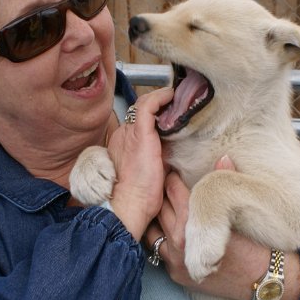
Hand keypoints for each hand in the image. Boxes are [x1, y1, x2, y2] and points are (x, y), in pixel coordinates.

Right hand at [105, 87, 172, 238]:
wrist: (128, 204)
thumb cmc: (138, 197)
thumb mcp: (149, 172)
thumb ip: (157, 158)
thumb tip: (174, 153)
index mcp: (124, 144)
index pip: (138, 122)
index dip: (154, 115)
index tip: (168, 113)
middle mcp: (124, 134)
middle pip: (141, 111)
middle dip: (158, 104)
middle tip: (175, 101)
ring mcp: (130, 132)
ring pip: (144, 105)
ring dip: (160, 98)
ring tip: (175, 96)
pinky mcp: (140, 133)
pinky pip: (148, 106)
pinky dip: (160, 98)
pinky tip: (171, 95)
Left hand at [148, 156, 299, 299]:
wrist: (262, 280)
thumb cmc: (255, 243)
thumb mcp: (241, 210)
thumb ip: (226, 183)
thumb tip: (223, 158)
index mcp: (193, 223)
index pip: (173, 190)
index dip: (173, 177)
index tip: (175, 170)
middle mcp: (179, 243)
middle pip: (160, 207)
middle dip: (163, 194)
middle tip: (166, 183)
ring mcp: (175, 261)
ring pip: (153, 229)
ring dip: (158, 216)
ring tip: (165, 206)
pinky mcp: (176, 274)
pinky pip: (157, 250)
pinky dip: (159, 237)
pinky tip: (166, 227)